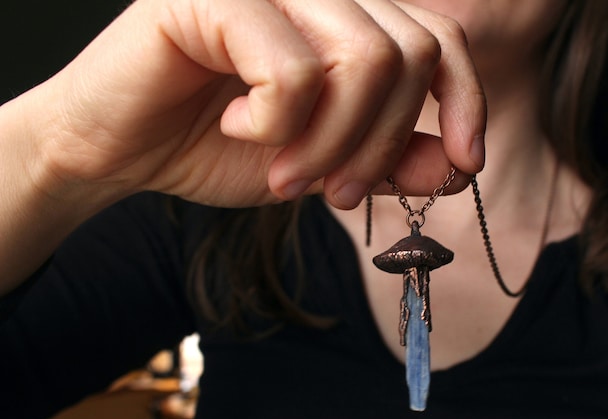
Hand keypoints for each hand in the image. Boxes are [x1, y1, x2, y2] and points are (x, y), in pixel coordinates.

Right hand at [34, 0, 486, 208]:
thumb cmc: (217, 146)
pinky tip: (239, 125)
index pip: (441, 38)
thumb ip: (392, 159)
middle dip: (381, 143)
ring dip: (331, 143)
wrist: (121, 150)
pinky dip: (276, 124)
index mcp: (345, 16)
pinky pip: (294, 69)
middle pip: (409, 52)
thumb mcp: (326, 163)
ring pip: (363, 60)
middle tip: (338, 194)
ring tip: (288, 174)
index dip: (466, 101)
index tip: (468, 166)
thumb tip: (461, 165)